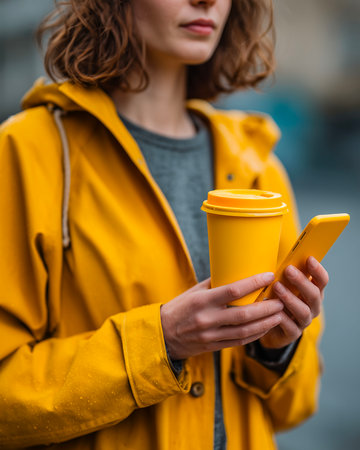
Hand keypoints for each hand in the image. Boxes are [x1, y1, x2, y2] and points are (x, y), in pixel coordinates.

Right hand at [161, 272, 283, 359]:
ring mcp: (211, 335)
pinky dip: (256, 334)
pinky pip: (240, 341)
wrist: (163, 336)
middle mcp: (207, 319)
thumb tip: (237, 272)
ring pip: (245, 330)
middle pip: (244, 314)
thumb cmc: (179, 308)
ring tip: (279, 314)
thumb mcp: (193, 292)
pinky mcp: (214, 346)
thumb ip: (215, 284)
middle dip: (266, 307)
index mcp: (202, 301)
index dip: (254, 283)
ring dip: (266, 322)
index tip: (269, 276)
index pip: (233, 290)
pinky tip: (266, 327)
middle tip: (281, 300)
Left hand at [260, 256, 328, 348]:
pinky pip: (290, 326)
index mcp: (313, 292)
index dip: (317, 270)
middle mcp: (312, 307)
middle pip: (314, 295)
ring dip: (290, 298)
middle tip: (289, 270)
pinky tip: (272, 309)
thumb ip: (284, 275)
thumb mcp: (282, 285)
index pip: (322, 281)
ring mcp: (304, 321)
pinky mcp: (293, 333)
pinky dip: (281, 317)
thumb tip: (277, 255)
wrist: (270, 327)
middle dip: (302, 281)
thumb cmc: (277, 299)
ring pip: (303, 311)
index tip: (309, 259)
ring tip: (277, 287)